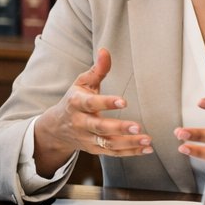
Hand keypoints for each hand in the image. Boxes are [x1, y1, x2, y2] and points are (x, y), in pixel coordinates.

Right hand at [34, 48, 152, 173]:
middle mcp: (81, 123)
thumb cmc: (74, 100)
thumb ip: (97, 70)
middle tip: (137, 127)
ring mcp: (88, 139)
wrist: (57, 128)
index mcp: (76, 103)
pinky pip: (113, 153)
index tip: (124, 102)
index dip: (106, 103)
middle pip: (100, 128)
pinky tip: (147, 149)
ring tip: (147, 140)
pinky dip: (130, 152)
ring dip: (129, 143)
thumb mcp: (82, 83)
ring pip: (108, 144)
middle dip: (119, 128)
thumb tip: (105, 50)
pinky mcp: (95, 150)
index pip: (91, 104)